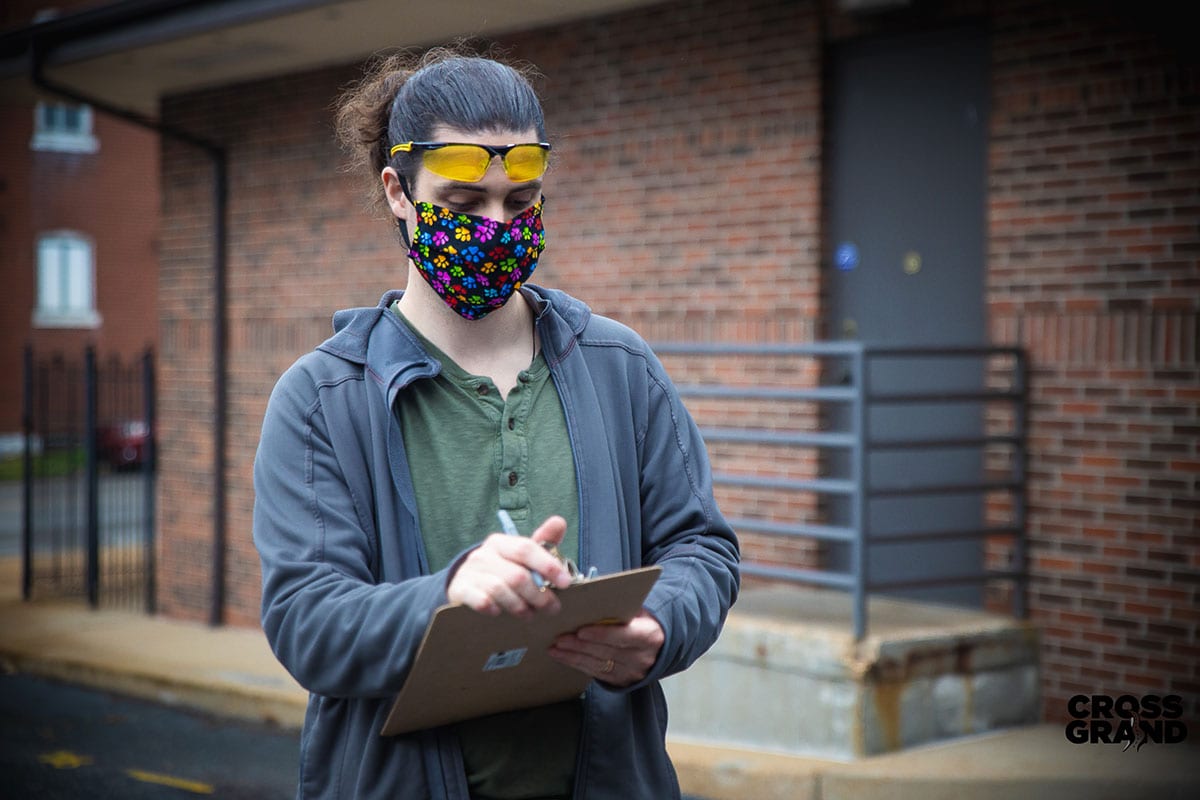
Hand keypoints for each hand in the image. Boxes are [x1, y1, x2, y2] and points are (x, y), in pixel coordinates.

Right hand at [447, 516, 571, 618]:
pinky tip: (500, 612)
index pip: (526, 548)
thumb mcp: (519, 555)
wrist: (463, 583)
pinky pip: (481, 601)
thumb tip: (560, 521)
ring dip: (520, 606)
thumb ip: (542, 541)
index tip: (566, 583)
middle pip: (517, 576)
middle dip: (539, 595)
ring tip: (529, 614)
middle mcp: (484, 554)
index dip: (547, 565)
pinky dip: (494, 608)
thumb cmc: (500, 569)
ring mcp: (470, 572)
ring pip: (500, 590)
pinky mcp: (460, 590)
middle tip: (552, 608)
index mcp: (501, 543)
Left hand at [548, 610, 664, 687]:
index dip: (601, 634)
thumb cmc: (642, 623)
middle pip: (607, 651)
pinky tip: (562, 656)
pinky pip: (595, 673)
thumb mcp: (639, 612)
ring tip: (556, 647)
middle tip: (560, 638)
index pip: (623, 636)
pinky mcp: (620, 681)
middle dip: (580, 645)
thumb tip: (591, 600)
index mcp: (649, 636)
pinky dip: (576, 664)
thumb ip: (620, 609)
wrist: (658, 648)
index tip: (581, 631)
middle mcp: (642, 657)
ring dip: (573, 656)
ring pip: (598, 664)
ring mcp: (631, 672)